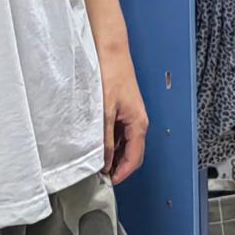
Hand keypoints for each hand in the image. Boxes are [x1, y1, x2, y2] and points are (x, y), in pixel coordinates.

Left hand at [102, 49, 149, 185]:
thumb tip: (105, 162)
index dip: (122, 173)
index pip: (135, 158)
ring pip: (125, 144)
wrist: (110, 51)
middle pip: (132, 153)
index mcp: (139, 124)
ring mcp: (130, 116)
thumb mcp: (105, 112)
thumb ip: (105, 139)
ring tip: (96, 163)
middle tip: (100, 176)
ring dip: (114, 155)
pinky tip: (97, 144)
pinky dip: (110, 142)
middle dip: (118, 167)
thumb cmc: (111, 75)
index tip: (108, 183)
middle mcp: (138, 122)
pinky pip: (119, 133)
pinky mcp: (123, 110)